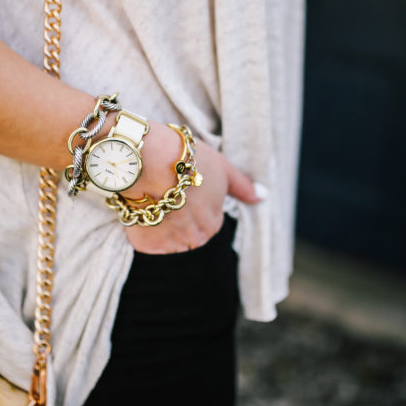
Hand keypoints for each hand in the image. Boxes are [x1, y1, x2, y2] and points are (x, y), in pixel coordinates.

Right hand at [123, 122, 260, 253]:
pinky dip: (143, 226)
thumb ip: (242, 187)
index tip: (183, 187)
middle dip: (179, 216)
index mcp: (214, 224)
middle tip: (167, 191)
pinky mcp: (145, 245)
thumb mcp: (222, 168)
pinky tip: (143, 206)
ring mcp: (169, 244)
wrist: (150, 161)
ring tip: (153, 198)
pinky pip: (145, 239)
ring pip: (166, 236)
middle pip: (187, 230)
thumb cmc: (188, 161)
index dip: (195, 201)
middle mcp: (195, 240)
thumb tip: (262, 196)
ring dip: (161, 222)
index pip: (207, 219)